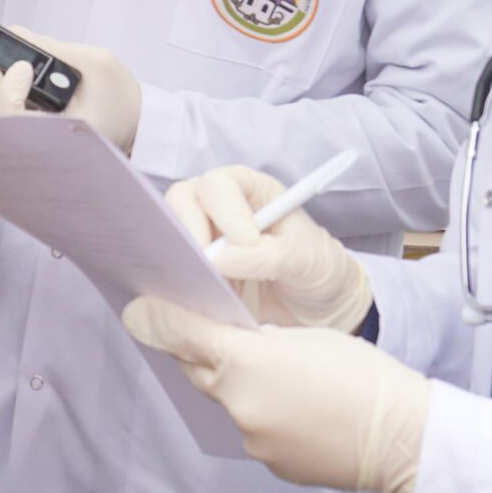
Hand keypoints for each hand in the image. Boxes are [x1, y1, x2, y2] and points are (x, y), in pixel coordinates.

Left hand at [0, 22, 142, 153]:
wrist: (132, 124)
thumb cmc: (119, 97)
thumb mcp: (98, 64)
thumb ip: (55, 50)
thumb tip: (14, 35)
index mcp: (61, 135)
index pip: (19, 120)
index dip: (11, 93)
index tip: (23, 68)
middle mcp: (35, 139)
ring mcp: (23, 133)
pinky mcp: (17, 121)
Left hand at [124, 299, 431, 492]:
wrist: (403, 441)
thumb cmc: (365, 377)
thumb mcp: (310, 337)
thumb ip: (261, 338)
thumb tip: (238, 341)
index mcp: (248, 363)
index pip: (185, 336)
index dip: (159, 321)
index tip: (138, 310)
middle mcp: (239, 405)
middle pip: (199, 371)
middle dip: (198, 351)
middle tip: (206, 331)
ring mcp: (253, 440)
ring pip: (228, 402)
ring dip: (238, 386)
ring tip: (279, 376)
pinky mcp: (270, 463)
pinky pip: (253, 430)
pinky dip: (263, 415)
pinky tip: (297, 408)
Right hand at [167, 165, 372, 331]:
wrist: (321, 306)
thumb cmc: (317, 268)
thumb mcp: (303, 259)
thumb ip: (263, 256)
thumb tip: (215, 260)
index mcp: (250, 190)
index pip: (219, 186)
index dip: (226, 211)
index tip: (246, 241)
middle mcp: (220, 208)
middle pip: (182, 201)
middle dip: (188, 230)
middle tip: (206, 265)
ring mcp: (204, 239)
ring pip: (170, 235)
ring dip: (180, 257)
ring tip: (198, 284)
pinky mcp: (197, 272)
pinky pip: (174, 271)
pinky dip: (177, 282)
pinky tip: (192, 300)